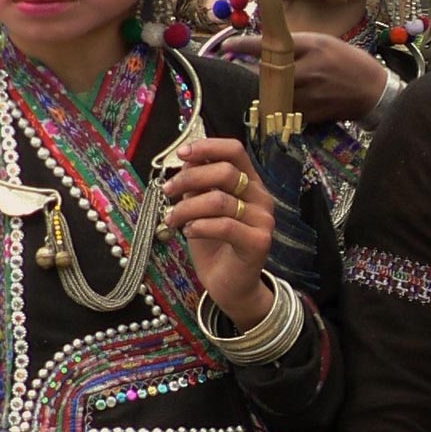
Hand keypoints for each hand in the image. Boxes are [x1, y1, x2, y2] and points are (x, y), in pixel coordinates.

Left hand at [164, 138, 274, 328]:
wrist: (230, 285)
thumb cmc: (214, 244)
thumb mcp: (200, 208)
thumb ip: (198, 184)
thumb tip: (186, 160)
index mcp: (250, 183)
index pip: (235, 151)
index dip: (208, 147)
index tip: (181, 154)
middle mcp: (261, 197)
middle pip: (226, 171)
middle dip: (189, 179)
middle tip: (167, 191)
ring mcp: (263, 219)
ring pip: (220, 200)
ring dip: (187, 207)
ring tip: (171, 219)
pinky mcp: (259, 242)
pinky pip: (225, 226)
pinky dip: (199, 226)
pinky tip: (188, 231)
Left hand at [221, 32, 387, 124]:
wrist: (373, 90)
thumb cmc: (349, 61)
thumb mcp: (324, 43)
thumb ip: (296, 44)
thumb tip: (266, 46)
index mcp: (310, 49)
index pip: (269, 46)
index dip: (244, 46)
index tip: (226, 45)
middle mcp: (307, 71)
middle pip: (265, 75)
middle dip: (250, 73)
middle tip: (239, 69)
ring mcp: (308, 95)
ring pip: (272, 95)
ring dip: (263, 92)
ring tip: (262, 87)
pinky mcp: (310, 114)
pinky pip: (285, 110)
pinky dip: (279, 106)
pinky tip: (282, 102)